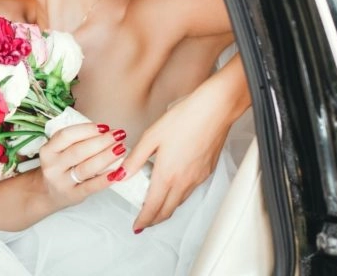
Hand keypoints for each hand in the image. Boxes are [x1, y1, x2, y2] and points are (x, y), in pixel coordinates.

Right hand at [36, 122, 124, 209]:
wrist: (48, 193)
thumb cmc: (60, 166)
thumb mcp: (58, 151)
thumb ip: (75, 141)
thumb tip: (105, 131)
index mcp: (48, 150)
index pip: (67, 135)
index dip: (87, 129)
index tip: (105, 126)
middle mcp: (52, 166)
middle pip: (79, 151)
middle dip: (102, 141)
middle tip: (119, 135)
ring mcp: (62, 182)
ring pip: (86, 168)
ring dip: (106, 157)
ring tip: (121, 149)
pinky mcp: (73, 195)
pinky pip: (91, 187)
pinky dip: (105, 179)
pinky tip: (118, 172)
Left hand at [121, 85, 232, 232]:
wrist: (214, 110)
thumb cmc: (185, 118)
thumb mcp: (152, 136)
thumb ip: (135, 158)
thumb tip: (121, 174)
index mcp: (167, 174)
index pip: (153, 207)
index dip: (144, 220)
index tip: (137, 226)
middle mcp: (184, 181)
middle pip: (168, 210)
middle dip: (154, 220)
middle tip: (145, 222)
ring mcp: (197, 178)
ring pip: (180, 202)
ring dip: (167, 209)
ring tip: (155, 206)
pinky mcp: (206, 171)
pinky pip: (190, 191)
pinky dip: (179, 196)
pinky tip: (172, 187)